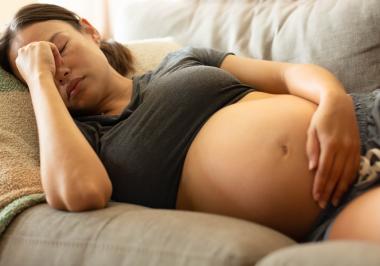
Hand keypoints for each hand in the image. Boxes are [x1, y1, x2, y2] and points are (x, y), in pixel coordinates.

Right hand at [15, 41, 61, 85]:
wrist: (39, 79)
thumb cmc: (39, 82)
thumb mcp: (34, 76)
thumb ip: (36, 69)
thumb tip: (45, 69)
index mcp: (19, 60)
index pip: (30, 56)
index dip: (40, 61)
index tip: (47, 68)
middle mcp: (23, 51)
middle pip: (37, 51)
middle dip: (46, 58)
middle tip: (55, 67)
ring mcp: (31, 46)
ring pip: (45, 49)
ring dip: (52, 57)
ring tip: (58, 66)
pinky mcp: (40, 44)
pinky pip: (52, 46)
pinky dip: (57, 55)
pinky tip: (60, 63)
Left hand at [306, 92, 360, 207]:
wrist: (339, 103)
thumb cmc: (321, 117)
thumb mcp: (312, 130)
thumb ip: (312, 149)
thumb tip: (312, 168)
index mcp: (330, 143)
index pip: (325, 170)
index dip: (320, 185)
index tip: (316, 197)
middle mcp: (344, 147)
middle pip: (336, 175)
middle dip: (329, 191)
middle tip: (322, 204)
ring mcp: (352, 148)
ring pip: (347, 174)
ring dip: (340, 189)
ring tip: (334, 202)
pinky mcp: (357, 147)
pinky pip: (354, 168)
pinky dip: (349, 180)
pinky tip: (344, 189)